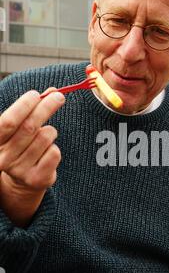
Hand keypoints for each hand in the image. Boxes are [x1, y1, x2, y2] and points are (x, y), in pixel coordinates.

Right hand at [0, 89, 64, 224]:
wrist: (23, 180)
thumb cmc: (21, 146)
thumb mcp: (20, 127)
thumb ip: (33, 109)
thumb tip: (52, 91)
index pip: (9, 121)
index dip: (23, 106)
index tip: (36, 94)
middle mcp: (4, 158)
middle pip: (29, 127)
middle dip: (46, 108)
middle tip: (59, 97)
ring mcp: (19, 170)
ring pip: (45, 138)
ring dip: (50, 132)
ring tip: (46, 136)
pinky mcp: (36, 179)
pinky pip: (54, 153)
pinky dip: (54, 148)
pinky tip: (47, 152)